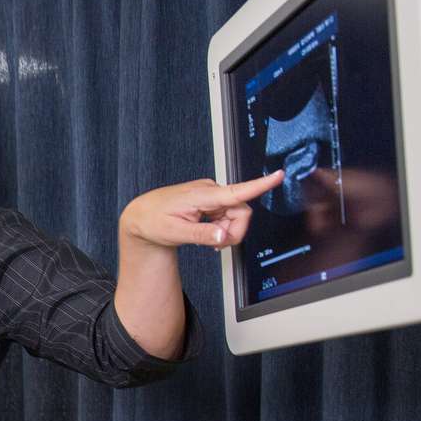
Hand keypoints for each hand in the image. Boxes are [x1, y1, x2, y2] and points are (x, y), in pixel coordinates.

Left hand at [119, 172, 283, 251]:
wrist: (141, 216)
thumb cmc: (153, 221)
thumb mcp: (175, 233)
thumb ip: (202, 235)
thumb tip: (224, 236)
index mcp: (202, 195)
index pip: (236, 190)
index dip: (260, 185)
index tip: (278, 175)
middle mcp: (210, 191)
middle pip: (242, 212)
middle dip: (234, 232)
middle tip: (214, 244)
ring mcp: (212, 195)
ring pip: (237, 216)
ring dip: (226, 231)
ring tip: (205, 237)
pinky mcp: (212, 201)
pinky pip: (228, 216)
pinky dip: (222, 227)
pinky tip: (207, 231)